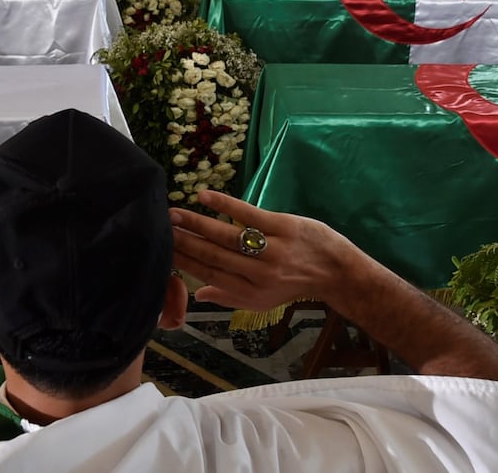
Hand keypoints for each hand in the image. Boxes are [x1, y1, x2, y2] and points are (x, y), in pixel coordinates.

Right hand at [170, 190, 361, 310]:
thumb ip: (230, 297)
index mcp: (250, 292)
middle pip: (213, 255)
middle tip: (161, 227)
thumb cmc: (295, 285)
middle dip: (184, 241)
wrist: (336, 271)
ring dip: (197, 223)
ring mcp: (272, 250)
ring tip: (174, 213)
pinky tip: (203, 196)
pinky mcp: (283, 227)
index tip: (163, 248)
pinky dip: (224, 205)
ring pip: (226, 236)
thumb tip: (198, 295)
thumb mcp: (263, 300)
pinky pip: (248, 214)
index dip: (184, 261)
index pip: (209, 274)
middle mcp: (259, 274)